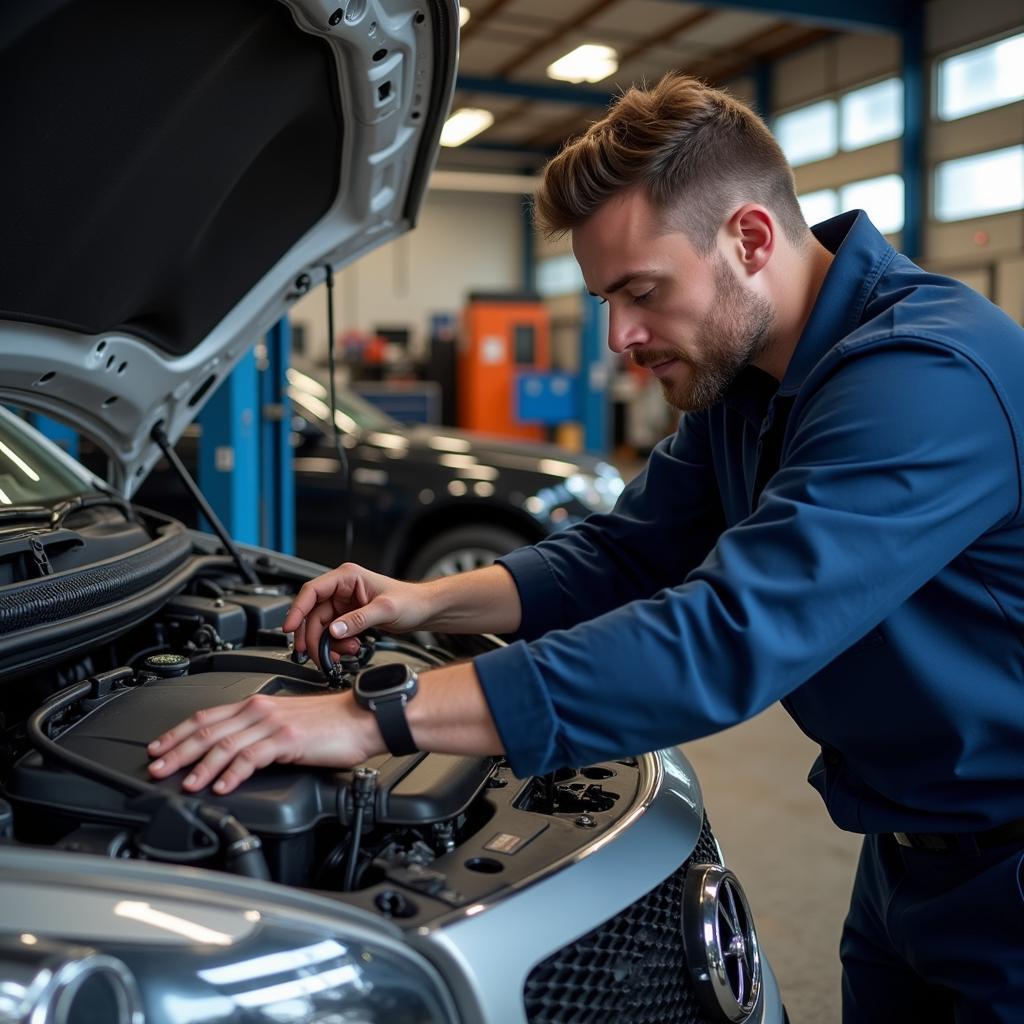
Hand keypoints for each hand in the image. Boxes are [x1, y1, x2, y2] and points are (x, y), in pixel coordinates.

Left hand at [147, 691, 381, 794]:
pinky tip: (222, 786)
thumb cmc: (331, 724)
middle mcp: (260, 710)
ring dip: (200, 765)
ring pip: (225, 743)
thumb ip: (259, 735)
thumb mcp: (286, 724)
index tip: (158, 747)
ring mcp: (273, 723)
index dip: (178, 733)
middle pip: (208, 729)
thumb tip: (233, 756)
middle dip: (177, 750)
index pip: (207, 716)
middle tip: (157, 768)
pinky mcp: (288, 739)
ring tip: (185, 783)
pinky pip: (252, 756)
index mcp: (257, 704)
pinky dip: (232, 773)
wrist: (362, 718)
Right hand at [282, 563, 433, 668]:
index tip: (289, 628)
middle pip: (312, 613)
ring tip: (343, 652)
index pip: (312, 591)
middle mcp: (342, 588)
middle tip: (314, 654)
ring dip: (327, 643)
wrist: (424, 610)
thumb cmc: (410, 601)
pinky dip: (337, 644)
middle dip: (312, 635)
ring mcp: (344, 604)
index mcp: (347, 577)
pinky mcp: (348, 617)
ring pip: (321, 626)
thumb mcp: (385, 610)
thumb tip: (335, 630)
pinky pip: (332, 633)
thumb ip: (358, 620)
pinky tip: (350, 649)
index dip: (297, 610)